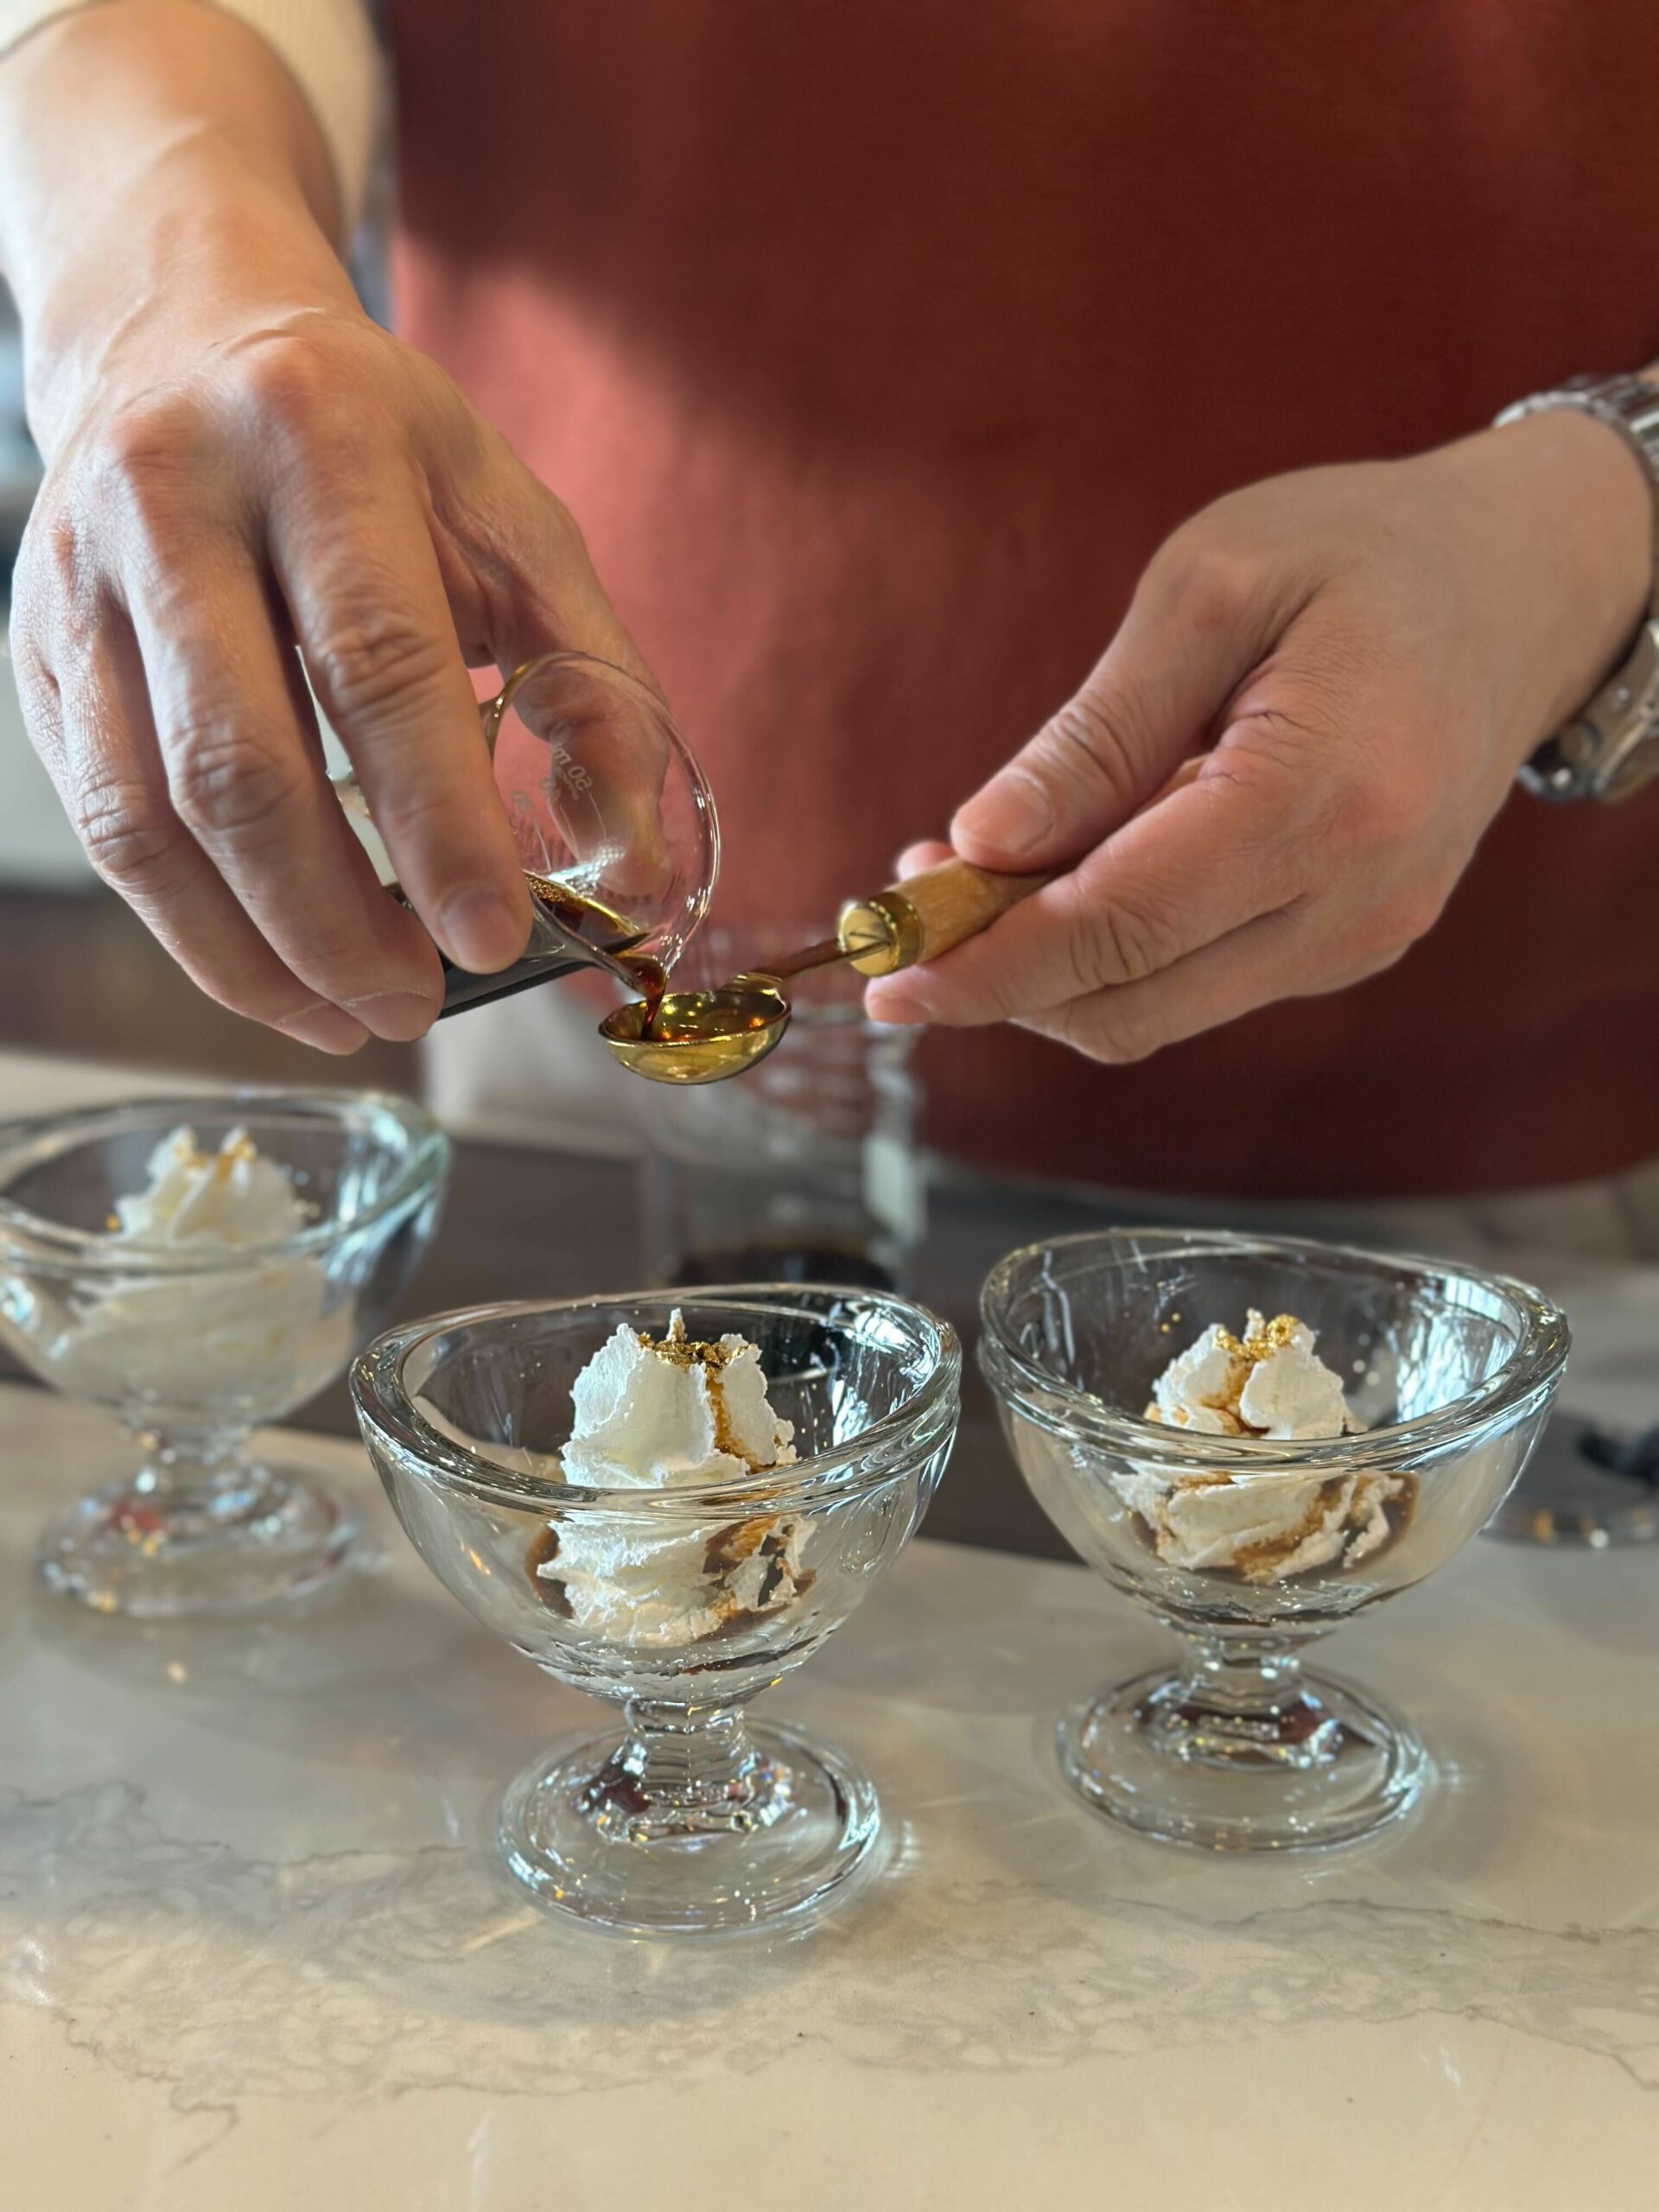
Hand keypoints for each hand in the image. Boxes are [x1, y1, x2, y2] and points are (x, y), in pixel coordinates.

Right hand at [8, 131, 642, 1051]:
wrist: (185, 337)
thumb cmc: (379, 448)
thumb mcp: (512, 521)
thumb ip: (593, 684)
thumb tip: (640, 864)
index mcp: (316, 437)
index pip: (377, 663)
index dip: (438, 822)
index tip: (493, 941)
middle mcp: (169, 497)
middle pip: (239, 765)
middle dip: (337, 922)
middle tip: (421, 1004)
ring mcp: (77, 582)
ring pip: (146, 819)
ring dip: (257, 953)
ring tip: (358, 1014)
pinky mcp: (35, 655)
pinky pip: (103, 827)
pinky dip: (193, 930)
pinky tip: (277, 974)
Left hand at [866, 413, 1651, 1060]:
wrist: (1525, 583)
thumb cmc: (1363, 554)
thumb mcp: (1210, 590)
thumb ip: (1095, 734)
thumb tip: (981, 845)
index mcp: (1323, 799)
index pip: (1117, 930)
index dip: (986, 966)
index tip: (885, 976)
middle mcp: (1354, 901)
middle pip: (1128, 1003)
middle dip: (997, 976)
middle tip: (913, 895)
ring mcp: (1362, 938)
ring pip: (1156, 1013)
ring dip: (1046, 970)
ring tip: (976, 872)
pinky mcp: (1351, 945)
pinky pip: (1199, 983)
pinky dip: (1113, 954)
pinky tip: (1069, 874)